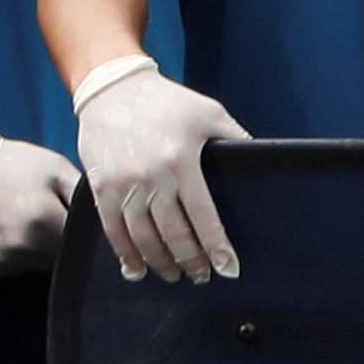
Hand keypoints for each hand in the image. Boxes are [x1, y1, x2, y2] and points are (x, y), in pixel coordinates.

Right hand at [73, 58, 246, 284]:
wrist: (113, 86)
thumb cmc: (167, 101)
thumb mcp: (209, 112)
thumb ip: (235, 139)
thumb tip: (262, 165)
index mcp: (181, 159)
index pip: (203, 215)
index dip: (216, 246)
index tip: (227, 268)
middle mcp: (151, 175)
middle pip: (173, 233)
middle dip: (190, 261)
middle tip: (201, 276)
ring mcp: (123, 183)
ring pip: (143, 237)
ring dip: (160, 262)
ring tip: (173, 275)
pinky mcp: (100, 186)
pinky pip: (113, 229)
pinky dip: (125, 254)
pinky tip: (137, 268)